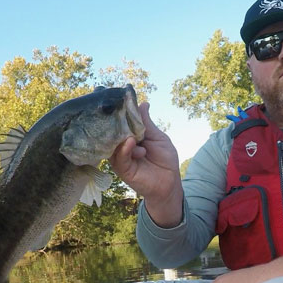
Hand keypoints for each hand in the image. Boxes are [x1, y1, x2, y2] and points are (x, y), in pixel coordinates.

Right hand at [110, 102, 183, 226]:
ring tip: (132, 133)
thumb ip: (147, 123)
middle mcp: (122, 145)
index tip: (114, 99)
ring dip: (122, 136)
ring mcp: (120, 157)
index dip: (117, 112)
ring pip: (114, 143)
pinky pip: (120, 157)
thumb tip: (143, 103)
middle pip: (112, 131)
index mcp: (130, 136)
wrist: (169, 183)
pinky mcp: (122, 169)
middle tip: (115, 110)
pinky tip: (131, 142)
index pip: (119, 122)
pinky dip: (125, 148)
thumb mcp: (158, 137)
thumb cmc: (165, 160)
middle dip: (114, 121)